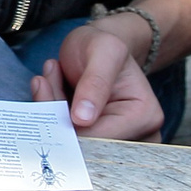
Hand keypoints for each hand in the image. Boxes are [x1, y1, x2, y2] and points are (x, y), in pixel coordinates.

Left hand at [33, 25, 163, 141]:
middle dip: (56, 112)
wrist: (98, 47)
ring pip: (69, 142)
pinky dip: (51, 114)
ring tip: (51, 78)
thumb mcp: (103, 51)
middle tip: (45, 79)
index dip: (66, 120)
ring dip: (51, 110)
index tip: (45, 85)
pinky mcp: (96, 142)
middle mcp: (137, 137)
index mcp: (145, 118)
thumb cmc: (103, 46)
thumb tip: (83, 119)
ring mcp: (117, 142)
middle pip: (83, 144)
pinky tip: (51, 88)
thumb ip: (95, 82)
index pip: (98, 138)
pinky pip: (64, 138)